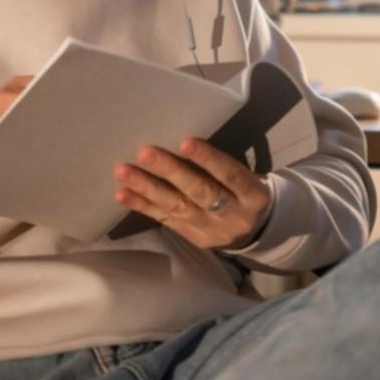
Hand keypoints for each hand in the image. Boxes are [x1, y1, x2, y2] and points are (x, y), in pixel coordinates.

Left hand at [114, 138, 271, 249]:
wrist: (256, 231)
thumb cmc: (245, 190)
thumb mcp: (247, 178)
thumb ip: (220, 167)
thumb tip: (177, 143)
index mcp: (254, 196)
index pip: (231, 176)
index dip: (208, 159)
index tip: (185, 141)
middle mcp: (234, 216)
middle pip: (200, 192)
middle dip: (171, 171)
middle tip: (145, 153)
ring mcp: (212, 231)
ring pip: (178, 207)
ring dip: (148, 188)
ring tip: (124, 172)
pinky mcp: (193, 238)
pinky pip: (165, 220)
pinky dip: (143, 206)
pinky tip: (123, 194)